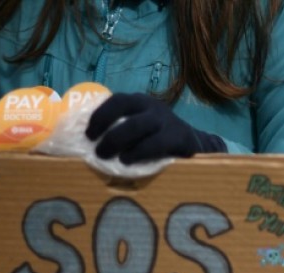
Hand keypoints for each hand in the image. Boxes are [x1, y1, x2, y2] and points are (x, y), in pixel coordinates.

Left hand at [85, 93, 225, 164]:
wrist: (195, 144)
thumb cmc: (158, 138)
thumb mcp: (141, 125)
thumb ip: (122, 128)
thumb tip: (89, 143)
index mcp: (140, 102)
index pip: (116, 101)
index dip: (99, 116)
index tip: (88, 134)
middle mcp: (152, 107)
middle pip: (123, 110)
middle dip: (106, 130)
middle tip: (97, 150)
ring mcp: (165, 120)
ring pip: (136, 126)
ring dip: (117, 141)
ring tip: (107, 157)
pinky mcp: (177, 136)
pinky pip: (154, 143)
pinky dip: (138, 152)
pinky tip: (127, 161)